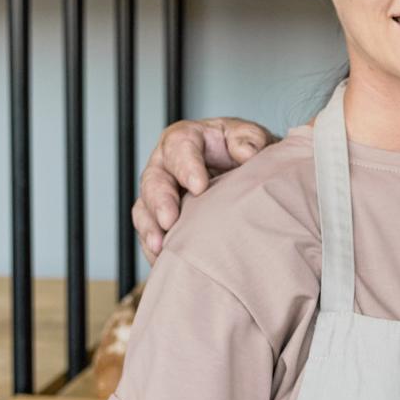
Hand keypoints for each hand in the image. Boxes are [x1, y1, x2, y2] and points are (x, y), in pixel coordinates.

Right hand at [131, 116, 273, 259]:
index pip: (180, 145)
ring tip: (160, 247)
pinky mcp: (162, 218)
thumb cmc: (249, 154)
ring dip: (150, 228)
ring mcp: (163, 193)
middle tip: (169, 221)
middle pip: (155, 180)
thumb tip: (246, 153)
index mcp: (189, 139)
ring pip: (145, 208)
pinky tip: (162, 260)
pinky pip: (151, 232)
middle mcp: (168, 164)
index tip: (199, 186)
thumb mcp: (254, 139)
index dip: (186, 165)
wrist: (254, 179)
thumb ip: (250, 140)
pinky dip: (154, 247)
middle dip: (160, 201)